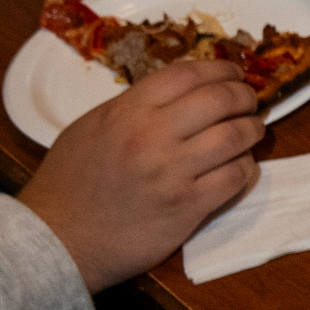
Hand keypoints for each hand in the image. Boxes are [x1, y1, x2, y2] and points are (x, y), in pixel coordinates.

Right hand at [20, 57, 263, 290]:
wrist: (57, 240)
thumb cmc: (70, 183)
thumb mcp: (92, 128)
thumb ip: (134, 107)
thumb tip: (181, 93)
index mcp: (126, 111)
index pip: (187, 74)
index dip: (219, 69)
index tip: (233, 74)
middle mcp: (151, 135)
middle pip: (220, 99)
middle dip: (244, 97)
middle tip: (249, 103)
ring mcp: (172, 171)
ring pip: (236, 136)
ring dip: (252, 130)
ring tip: (251, 131)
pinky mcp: (189, 205)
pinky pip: (236, 176)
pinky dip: (245, 167)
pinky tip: (239, 166)